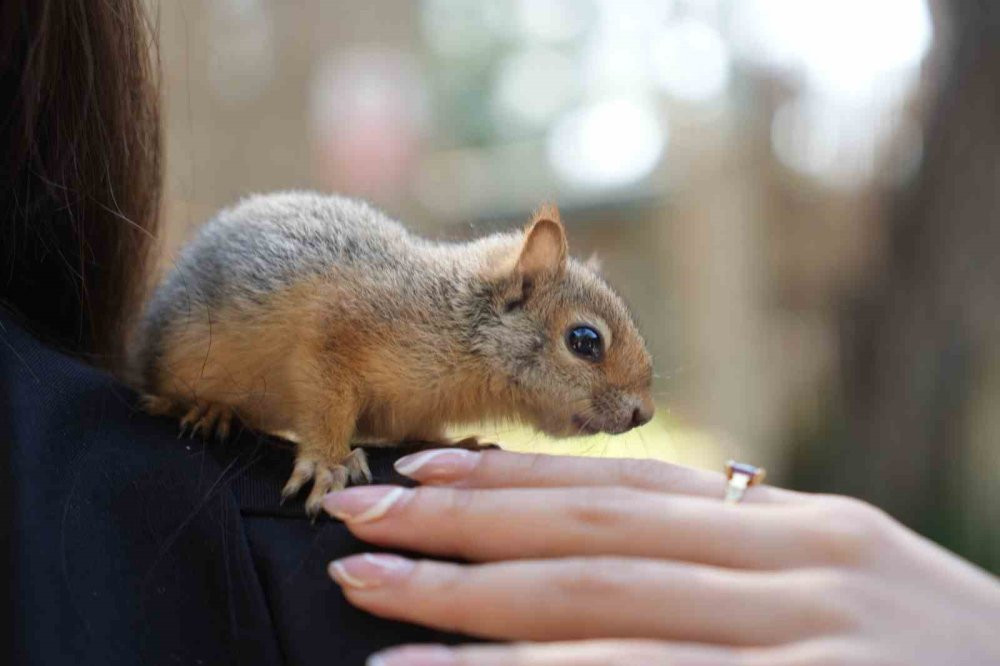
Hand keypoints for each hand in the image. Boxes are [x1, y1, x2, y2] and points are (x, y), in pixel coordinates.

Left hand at [322, 449, 999, 664]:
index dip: (517, 476)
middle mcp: (800, 566)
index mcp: (804, 531)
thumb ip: (745, 570)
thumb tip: (626, 549)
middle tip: (355, 513)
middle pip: (594, 536)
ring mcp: (806, 639)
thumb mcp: (850, 601)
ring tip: (367, 591)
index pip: (631, 488)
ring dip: (469, 600)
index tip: (422, 468)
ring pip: (602, 607)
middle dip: (463, 523)